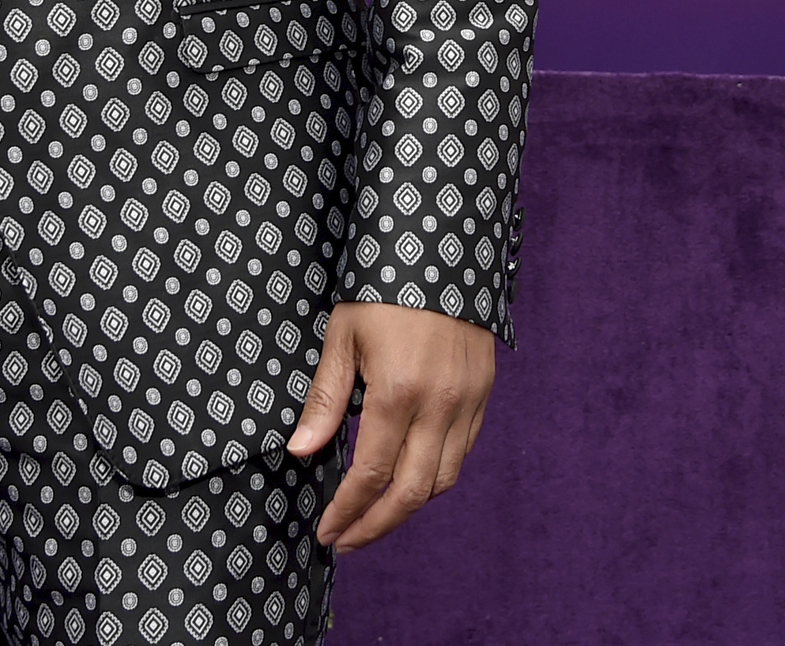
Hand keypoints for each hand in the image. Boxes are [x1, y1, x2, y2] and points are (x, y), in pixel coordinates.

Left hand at [285, 301, 496, 550]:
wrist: (443, 244)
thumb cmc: (383, 285)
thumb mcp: (342, 336)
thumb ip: (324, 400)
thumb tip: (301, 452)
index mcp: (398, 391)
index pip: (371, 474)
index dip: (347, 511)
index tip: (327, 531)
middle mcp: (440, 404)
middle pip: (411, 493)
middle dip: (375, 526)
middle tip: (347, 540)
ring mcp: (468, 400)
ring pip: (443, 479)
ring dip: (407, 507)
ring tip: (374, 516)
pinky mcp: (484, 392)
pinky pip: (463, 452)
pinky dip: (435, 475)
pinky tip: (409, 476)